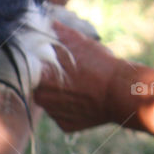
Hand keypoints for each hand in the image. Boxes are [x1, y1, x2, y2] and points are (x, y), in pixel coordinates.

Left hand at [35, 21, 153, 153]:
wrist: (121, 92)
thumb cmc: (100, 65)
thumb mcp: (80, 43)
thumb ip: (60, 35)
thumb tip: (49, 27)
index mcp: (40, 77)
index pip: (32, 70)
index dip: (44, 66)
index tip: (56, 63)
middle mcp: (41, 99)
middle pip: (41, 88)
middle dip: (52, 82)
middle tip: (73, 75)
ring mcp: (53, 115)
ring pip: (52, 103)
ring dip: (61, 96)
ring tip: (82, 87)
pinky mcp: (65, 126)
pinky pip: (63, 116)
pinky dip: (72, 110)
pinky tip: (86, 101)